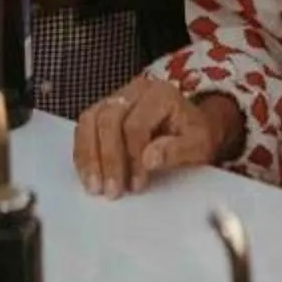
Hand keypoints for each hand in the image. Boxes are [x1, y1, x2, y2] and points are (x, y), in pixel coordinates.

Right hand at [72, 75, 239, 196]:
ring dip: (89, 156)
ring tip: (94, 186)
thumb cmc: (194, 135)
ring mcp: (116, 96)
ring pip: (90, 120)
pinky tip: (88, 175)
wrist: (191, 125)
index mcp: (161, 94)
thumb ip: (176, 150)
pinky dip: (83, 152)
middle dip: (109, 159)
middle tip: (112, 191)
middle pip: (109, 120)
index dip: (133, 157)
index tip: (136, 185)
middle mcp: (135, 90)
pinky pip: (84, 126)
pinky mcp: (103, 108)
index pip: (136, 124)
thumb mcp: (198, 145)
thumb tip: (148, 159)